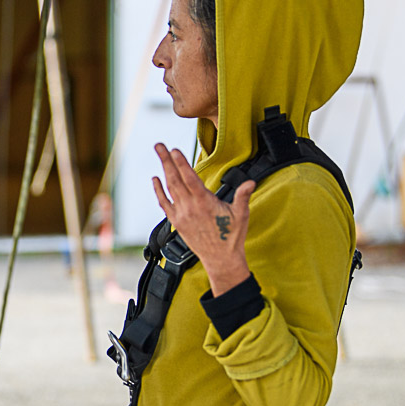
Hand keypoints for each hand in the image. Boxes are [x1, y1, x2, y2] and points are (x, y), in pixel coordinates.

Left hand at [151, 143, 253, 295]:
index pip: (190, 178)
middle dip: (166, 160)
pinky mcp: (177, 222)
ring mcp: (181, 215)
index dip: (181, 163)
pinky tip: (155, 180)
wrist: (220, 260)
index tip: (174, 150)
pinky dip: (158, 191)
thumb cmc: (231, 237)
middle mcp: (190, 207)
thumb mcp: (241, 215)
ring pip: (169, 188)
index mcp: (205, 203)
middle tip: (159, 145)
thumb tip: (250, 182)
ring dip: (163, 170)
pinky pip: (164, 203)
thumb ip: (243, 196)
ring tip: (158, 154)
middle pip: (175, 179)